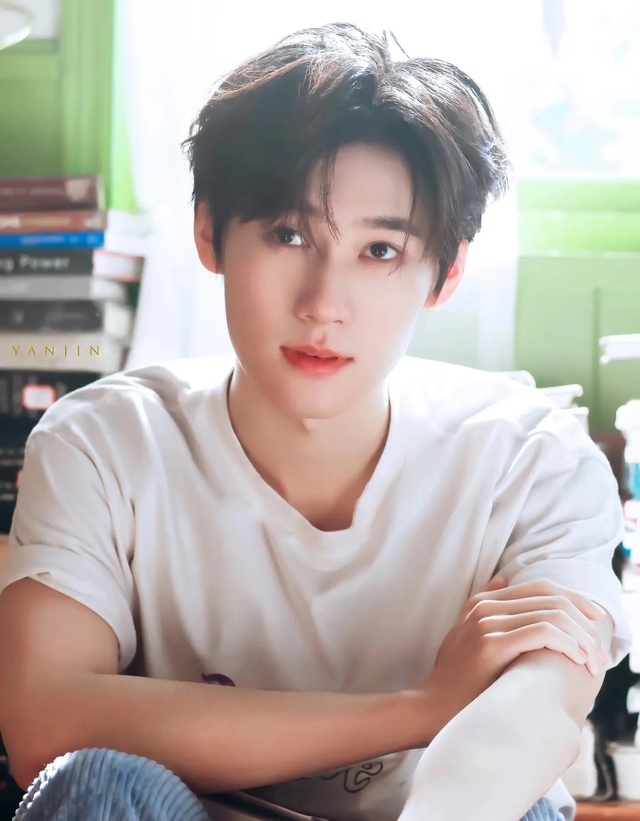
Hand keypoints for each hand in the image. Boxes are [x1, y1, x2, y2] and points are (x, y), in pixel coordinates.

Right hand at [425, 577, 608, 724]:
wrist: (432, 708)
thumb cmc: (455, 680)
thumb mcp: (466, 635)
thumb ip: (484, 609)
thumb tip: (502, 580)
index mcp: (482, 602)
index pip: (541, 587)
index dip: (574, 600)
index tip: (595, 622)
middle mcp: (484, 606)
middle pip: (550, 597)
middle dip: (584, 620)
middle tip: (599, 650)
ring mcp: (486, 623)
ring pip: (552, 615)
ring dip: (581, 638)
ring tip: (592, 662)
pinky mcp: (491, 644)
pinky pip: (542, 632)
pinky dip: (567, 643)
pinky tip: (576, 659)